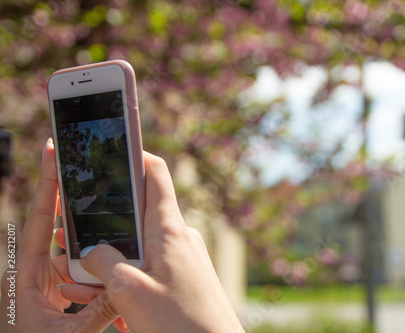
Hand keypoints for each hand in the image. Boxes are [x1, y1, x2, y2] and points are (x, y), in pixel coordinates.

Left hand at [0, 139, 118, 332]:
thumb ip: (99, 310)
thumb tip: (125, 284)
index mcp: (23, 278)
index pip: (38, 222)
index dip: (47, 186)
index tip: (50, 153)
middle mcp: (29, 273)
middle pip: (54, 227)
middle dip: (70, 202)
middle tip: (86, 172)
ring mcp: (40, 281)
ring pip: (69, 253)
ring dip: (89, 250)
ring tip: (109, 239)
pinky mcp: (49, 291)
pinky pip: (72, 271)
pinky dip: (89, 271)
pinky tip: (106, 276)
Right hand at [72, 152, 243, 332]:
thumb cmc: (181, 324)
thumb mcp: (130, 292)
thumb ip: (105, 263)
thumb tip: (91, 250)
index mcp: (169, 229)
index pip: (155, 173)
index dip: (134, 155)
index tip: (112, 148)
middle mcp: (179, 235)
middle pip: (142, 207)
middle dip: (111, 212)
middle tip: (81, 221)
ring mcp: (184, 254)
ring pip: (144, 238)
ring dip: (117, 247)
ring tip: (90, 268)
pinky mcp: (184, 273)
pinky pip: (153, 259)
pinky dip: (132, 266)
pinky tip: (115, 289)